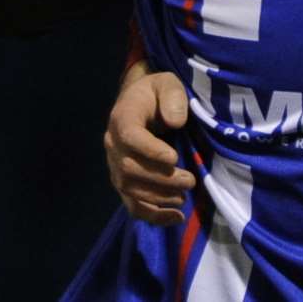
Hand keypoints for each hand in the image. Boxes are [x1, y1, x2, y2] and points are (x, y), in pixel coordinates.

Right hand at [105, 62, 194, 224]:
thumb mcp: (168, 84)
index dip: (150, 151)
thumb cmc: (157, 94)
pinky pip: (131, 204)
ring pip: (129, 189)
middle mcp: (113, 144)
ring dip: (158, 198)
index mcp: (122, 118)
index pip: (129, 137)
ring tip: (184, 197)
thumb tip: (175, 122)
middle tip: (189, 180)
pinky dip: (152, 216)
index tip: (173, 158)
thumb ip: (173, 98)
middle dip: (161, 179)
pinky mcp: (123, 182)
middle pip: (129, 169)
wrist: (141, 103)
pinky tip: (176, 218)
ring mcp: (115, 166)